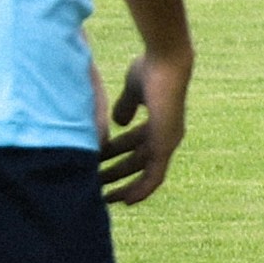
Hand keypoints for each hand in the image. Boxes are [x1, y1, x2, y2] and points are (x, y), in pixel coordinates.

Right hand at [101, 49, 189, 205]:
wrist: (165, 61)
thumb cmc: (151, 69)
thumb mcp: (133, 91)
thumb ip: (126, 107)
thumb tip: (119, 122)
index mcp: (159, 123)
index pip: (136, 147)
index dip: (118, 158)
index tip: (100, 168)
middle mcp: (166, 136)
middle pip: (137, 162)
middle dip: (115, 173)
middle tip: (95, 185)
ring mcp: (168, 142)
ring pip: (143, 173)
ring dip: (122, 184)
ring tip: (102, 196)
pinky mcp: (166, 146)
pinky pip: (154, 177)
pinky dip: (141, 190)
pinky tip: (126, 201)